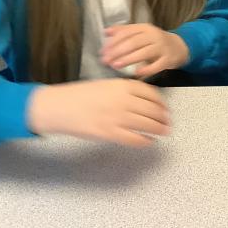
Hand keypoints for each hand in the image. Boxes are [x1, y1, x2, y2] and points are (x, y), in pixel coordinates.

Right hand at [27, 79, 169, 146]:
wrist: (60, 106)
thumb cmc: (81, 94)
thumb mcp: (106, 85)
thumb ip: (125, 91)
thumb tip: (144, 102)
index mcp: (123, 86)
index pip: (152, 94)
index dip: (162, 103)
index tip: (165, 109)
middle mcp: (124, 100)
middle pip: (153, 110)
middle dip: (163, 118)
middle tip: (168, 123)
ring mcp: (118, 118)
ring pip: (147, 125)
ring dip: (159, 129)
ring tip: (163, 132)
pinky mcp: (110, 134)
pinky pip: (134, 139)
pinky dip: (145, 141)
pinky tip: (149, 141)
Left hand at [100, 23, 189, 77]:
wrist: (178, 46)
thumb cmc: (155, 41)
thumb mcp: (141, 32)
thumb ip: (124, 31)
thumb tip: (106, 32)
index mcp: (145, 28)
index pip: (127, 32)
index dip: (114, 41)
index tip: (103, 50)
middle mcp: (154, 36)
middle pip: (134, 42)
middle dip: (118, 51)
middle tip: (106, 60)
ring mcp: (162, 47)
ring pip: (144, 52)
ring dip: (128, 59)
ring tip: (116, 65)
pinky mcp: (168, 59)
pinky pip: (157, 65)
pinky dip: (147, 69)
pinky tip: (137, 72)